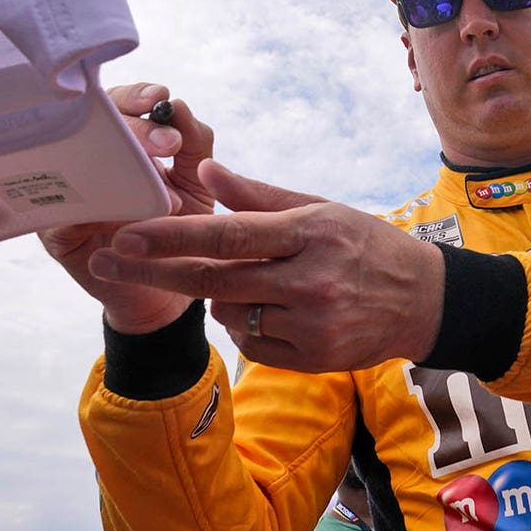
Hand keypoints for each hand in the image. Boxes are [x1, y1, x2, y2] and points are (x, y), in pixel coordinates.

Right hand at [38, 83, 214, 332]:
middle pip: (89, 126)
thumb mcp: (196, 181)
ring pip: (74, 165)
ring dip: (118, 168)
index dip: (134, 97)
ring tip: (163, 185)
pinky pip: (67, 212)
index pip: (116, 105)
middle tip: (169, 143)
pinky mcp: (53, 232)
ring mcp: (64, 194)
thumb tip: (178, 106)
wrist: (167, 290)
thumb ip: (195, 142)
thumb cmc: (179, 227)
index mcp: (117, 142)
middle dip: (133, 129)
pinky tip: (128, 216)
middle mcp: (83, 161)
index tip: (160, 98)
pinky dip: (100, 210)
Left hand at [86, 161, 444, 370]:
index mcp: (310, 234)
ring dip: (219, 296)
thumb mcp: (321, 209)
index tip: (125, 235)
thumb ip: (259, 197)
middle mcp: (310, 281)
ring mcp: (312, 324)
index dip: (171, 238)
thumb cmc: (367, 246)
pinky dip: (245, 323)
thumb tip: (205, 173)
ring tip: (251, 281)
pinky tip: (269, 308)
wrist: (423, 301)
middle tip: (106, 261)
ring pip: (229, 313)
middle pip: (213, 281)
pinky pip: (252, 342)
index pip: (228, 237)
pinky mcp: (313, 357)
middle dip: (153, 271)